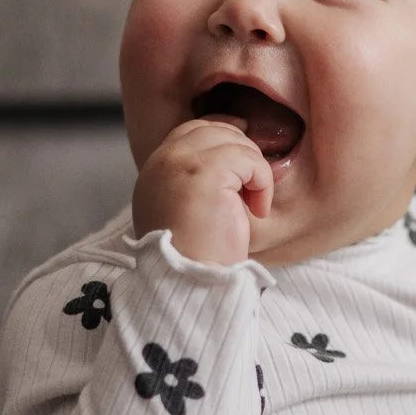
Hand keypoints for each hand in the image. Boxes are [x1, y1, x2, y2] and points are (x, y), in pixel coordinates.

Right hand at [132, 116, 272, 265]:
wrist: (188, 285)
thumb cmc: (195, 259)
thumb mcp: (184, 212)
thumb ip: (193, 182)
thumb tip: (228, 156)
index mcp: (153, 172)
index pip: (191, 131)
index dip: (223, 135)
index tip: (246, 155)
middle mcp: (161, 162)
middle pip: (212, 129)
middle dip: (241, 151)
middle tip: (253, 187)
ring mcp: (181, 163)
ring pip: (234, 141)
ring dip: (254, 170)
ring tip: (253, 205)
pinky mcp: (206, 172)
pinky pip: (248, 159)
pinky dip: (262, 181)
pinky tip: (257, 210)